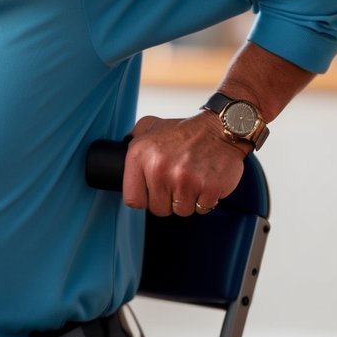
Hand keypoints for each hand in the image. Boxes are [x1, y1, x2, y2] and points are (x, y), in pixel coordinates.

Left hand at [121, 111, 248, 215]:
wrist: (221, 128)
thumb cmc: (184, 131)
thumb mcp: (150, 126)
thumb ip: (132, 139)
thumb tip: (116, 156)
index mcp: (140, 156)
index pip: (133, 199)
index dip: (144, 198)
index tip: (153, 191)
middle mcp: (159, 168)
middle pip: (158, 209)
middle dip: (168, 200)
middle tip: (177, 182)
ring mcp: (184, 179)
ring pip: (180, 211)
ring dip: (187, 200)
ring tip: (192, 180)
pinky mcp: (208, 188)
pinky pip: (202, 208)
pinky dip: (205, 200)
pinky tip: (205, 182)